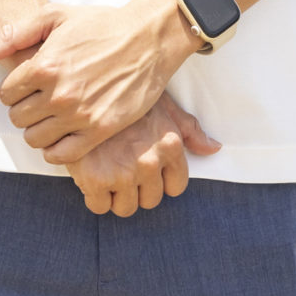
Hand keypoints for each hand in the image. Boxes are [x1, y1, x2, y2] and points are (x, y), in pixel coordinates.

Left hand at [0, 0, 200, 165]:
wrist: (148, 38)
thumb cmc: (100, 24)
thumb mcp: (54, 16)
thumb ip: (12, 35)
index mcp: (44, 65)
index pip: (6, 94)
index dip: (14, 90)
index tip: (29, 86)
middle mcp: (59, 93)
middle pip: (18, 118)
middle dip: (25, 110)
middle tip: (40, 101)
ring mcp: (79, 114)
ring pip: (35, 139)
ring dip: (39, 130)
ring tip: (52, 117)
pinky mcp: (100, 130)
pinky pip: (61, 155)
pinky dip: (55, 150)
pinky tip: (63, 134)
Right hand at [70, 94, 221, 217]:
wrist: (80, 88)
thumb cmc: (124, 94)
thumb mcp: (162, 105)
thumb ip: (189, 129)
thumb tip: (214, 148)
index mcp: (170, 144)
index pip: (176, 186)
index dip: (160, 180)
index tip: (145, 169)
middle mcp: (150, 162)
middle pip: (150, 200)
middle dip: (137, 188)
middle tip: (122, 167)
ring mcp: (123, 172)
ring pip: (126, 208)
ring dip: (116, 195)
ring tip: (106, 170)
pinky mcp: (95, 180)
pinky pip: (99, 207)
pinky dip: (94, 196)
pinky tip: (89, 173)